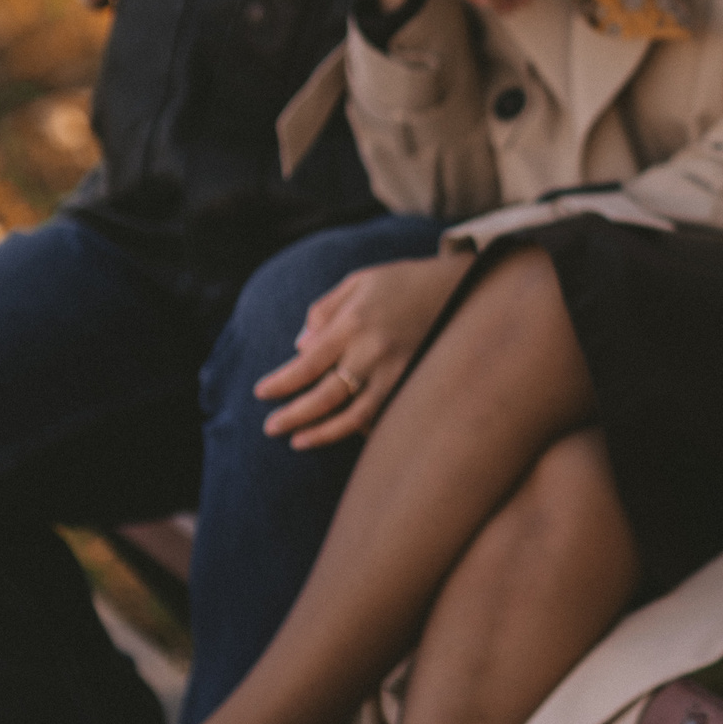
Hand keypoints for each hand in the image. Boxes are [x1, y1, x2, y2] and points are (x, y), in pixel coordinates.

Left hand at [255, 253, 474, 448]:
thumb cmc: (404, 281)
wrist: (462, 286)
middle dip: (293, 416)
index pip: (306, 364)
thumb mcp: (359, 281)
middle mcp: (373, 351)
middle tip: (270, 428)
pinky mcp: (415, 383)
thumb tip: (300, 347)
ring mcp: (397, 371)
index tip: (261, 393)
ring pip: (353, 417)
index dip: (281, 383)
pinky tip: (344, 431)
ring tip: (299, 441)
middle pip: (324, 396)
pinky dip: (361, 428)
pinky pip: (383, 415)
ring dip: (322, 433)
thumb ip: (324, 310)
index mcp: (354, 323)